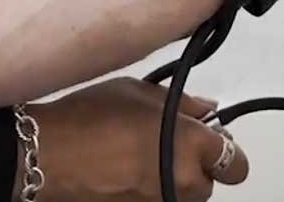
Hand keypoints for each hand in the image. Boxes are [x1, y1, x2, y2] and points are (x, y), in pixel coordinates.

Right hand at [25, 77, 249, 201]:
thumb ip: (183, 104)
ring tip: (140, 161)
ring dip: (173, 182)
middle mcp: (186, 183)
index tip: (206, 141)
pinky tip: (125, 175)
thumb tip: (207, 111)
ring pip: (184, 198)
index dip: (223, 151)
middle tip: (164, 146)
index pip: (236, 163)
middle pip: (208, 184)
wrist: (47, 156)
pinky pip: (158, 201)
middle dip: (194, 167)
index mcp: (193, 146)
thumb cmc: (93, 116)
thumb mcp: (138, 92)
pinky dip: (150, 191)